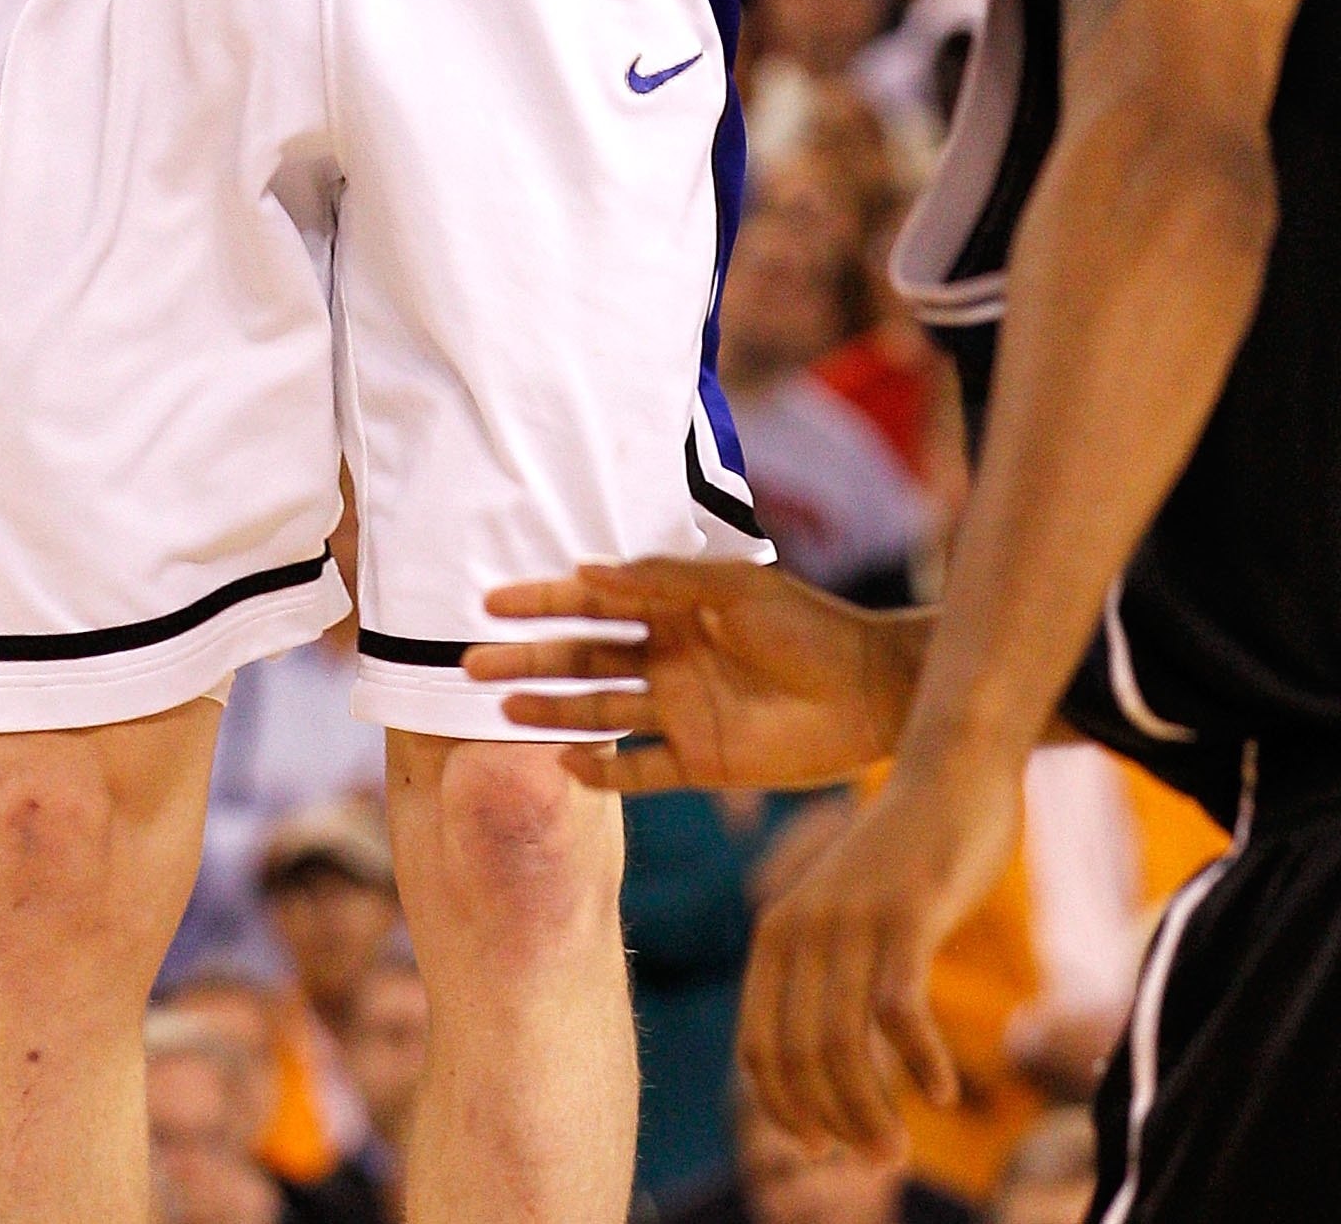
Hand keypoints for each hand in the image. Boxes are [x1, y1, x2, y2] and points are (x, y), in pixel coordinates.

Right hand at [465, 557, 922, 791]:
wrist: (869, 692)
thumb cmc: (807, 626)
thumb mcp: (733, 589)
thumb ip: (662, 582)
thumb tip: (587, 571)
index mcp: (675, 610)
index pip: (595, 603)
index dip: (544, 603)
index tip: (491, 604)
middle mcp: (669, 660)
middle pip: (584, 659)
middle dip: (530, 659)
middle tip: (471, 665)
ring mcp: (681, 712)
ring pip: (599, 711)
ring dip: (552, 709)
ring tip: (502, 709)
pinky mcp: (701, 763)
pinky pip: (639, 770)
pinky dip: (602, 769)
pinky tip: (566, 762)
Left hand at [738, 750, 1021, 1157]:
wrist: (952, 771)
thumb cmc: (904, 861)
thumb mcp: (843, 919)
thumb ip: (824, 982)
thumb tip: (823, 1087)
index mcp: (776, 933)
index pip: (759, 1050)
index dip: (787, 1111)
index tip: (824, 1149)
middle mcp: (802, 926)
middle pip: (799, 1058)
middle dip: (834, 1123)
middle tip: (878, 1161)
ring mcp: (852, 917)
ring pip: (842, 1046)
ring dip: (871, 1112)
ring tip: (898, 1149)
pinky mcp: (905, 912)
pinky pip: (899, 1011)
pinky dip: (920, 1064)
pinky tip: (943, 1091)